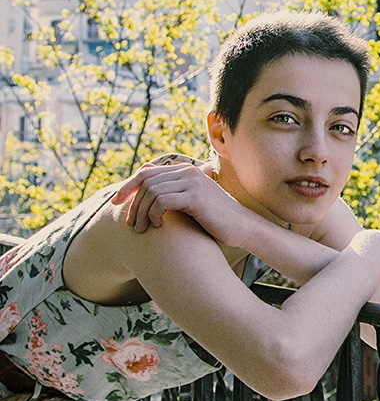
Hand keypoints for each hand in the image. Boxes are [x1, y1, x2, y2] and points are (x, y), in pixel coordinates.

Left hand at [111, 162, 250, 247]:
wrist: (243, 228)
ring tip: (141, 229)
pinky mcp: (196, 198)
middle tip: (130, 224)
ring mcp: (193, 183)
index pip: (146, 173)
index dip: (127, 187)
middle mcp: (188, 172)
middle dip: (131, 203)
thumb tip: (145, 171)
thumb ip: (170, 189)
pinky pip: (162, 201)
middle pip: (145, 182)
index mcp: (185, 171)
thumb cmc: (215, 219)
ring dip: (140, 212)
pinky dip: (153, 214)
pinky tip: (156, 226)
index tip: (116, 204)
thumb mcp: (190, 201)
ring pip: (151, 192)